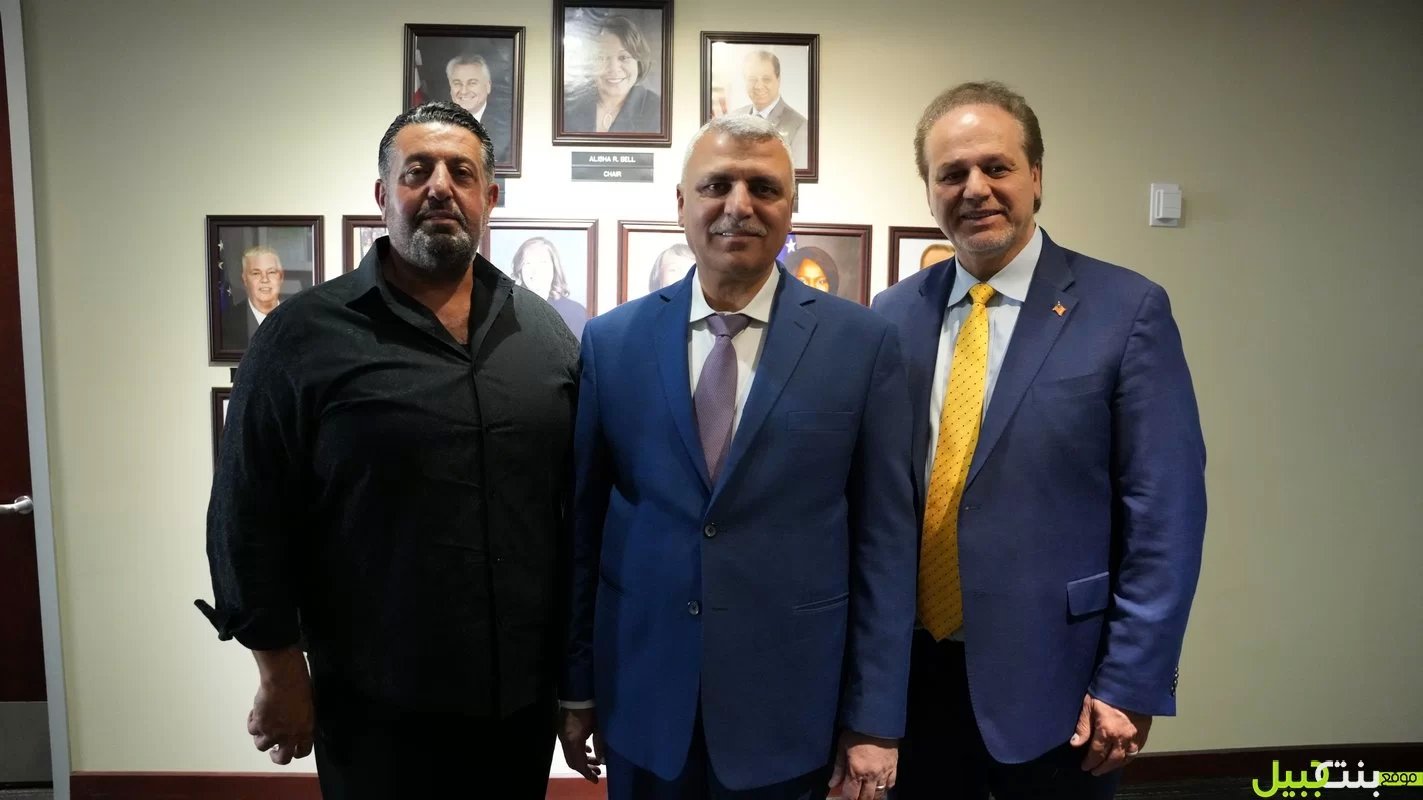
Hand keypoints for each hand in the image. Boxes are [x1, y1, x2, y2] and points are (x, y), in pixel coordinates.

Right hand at [247, 648, 313, 764]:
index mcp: (305, 730)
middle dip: (276, 757)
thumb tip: (294, 727)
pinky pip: (251, 730)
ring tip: (263, 724)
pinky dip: (252, 721)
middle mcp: (289, 736)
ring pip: (261, 745)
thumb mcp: (307, 707)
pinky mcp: (259, 725)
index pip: (303, 751)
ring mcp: (273, 732)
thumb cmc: (299, 686)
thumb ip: (301, 721)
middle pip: (282, 759)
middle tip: (273, 751)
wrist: (284, 679)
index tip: (292, 751)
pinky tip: (256, 711)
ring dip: (261, 736)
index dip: (296, 753)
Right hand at [557, 707, 603, 782]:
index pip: (578, 763)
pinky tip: (588, 749)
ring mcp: (563, 735)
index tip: (595, 780)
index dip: (587, 773)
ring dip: (583, 760)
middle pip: (573, 761)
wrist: (578, 693)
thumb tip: (603, 760)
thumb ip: (600, 745)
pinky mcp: (564, 730)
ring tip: (596, 762)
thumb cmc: (590, 709)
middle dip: (585, 768)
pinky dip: (579, 751)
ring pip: (571, 754)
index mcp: (573, 741)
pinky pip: (570, 746)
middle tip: (598, 772)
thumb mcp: (598, 727)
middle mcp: (565, 740)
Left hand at [828, 730, 897, 799]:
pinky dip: (884, 789)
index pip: (851, 795)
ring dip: (871, 796)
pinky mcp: (894, 767)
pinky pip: (890, 785)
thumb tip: (832, 784)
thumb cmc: (856, 732)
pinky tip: (879, 787)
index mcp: (856, 771)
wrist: (877, 720)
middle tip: (854, 796)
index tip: (844, 797)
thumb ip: (838, 768)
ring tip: (865, 794)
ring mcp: (884, 773)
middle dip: (858, 799)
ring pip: (879, 794)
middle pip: (865, 798)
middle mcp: (871, 776)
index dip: (846, 799)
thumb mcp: (842, 748)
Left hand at [1068, 693, 1151, 775]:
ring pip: (1126, 758)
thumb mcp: (1089, 706)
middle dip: (1102, 767)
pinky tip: (1125, 758)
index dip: (1090, 762)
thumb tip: (1075, 744)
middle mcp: (1122, 737)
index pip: (1097, 753)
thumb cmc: (1106, 691)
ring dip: (1116, 765)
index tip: (1085, 767)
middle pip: (1112, 759)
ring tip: (1108, 768)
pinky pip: (1138, 750)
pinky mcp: (1144, 732)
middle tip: (1095, 772)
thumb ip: (1083, 727)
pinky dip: (1130, 757)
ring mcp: (1135, 736)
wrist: (1131, 682)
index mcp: (1107, 731)